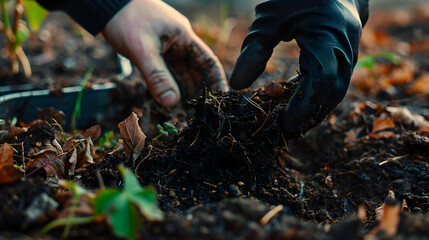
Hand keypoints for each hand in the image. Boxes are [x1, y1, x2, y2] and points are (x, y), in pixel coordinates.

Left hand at [102, 0, 228, 106]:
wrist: (105, 4)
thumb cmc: (125, 19)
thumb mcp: (143, 50)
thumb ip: (157, 77)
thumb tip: (172, 103)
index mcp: (184, 37)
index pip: (208, 62)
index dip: (217, 82)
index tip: (221, 100)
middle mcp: (179, 42)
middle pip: (196, 70)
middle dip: (200, 90)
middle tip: (202, 112)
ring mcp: (167, 46)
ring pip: (181, 71)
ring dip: (184, 89)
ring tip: (189, 110)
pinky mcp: (155, 50)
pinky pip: (167, 70)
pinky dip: (169, 83)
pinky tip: (170, 97)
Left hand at [229, 0, 368, 137]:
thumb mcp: (269, 18)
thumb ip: (254, 49)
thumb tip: (237, 85)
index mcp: (329, 36)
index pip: (321, 82)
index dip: (304, 108)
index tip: (284, 126)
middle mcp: (345, 47)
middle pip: (333, 92)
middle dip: (311, 115)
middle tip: (287, 132)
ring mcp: (349, 52)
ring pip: (336, 90)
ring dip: (314, 108)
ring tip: (290, 124)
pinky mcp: (345, 55)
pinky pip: (334, 81)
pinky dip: (316, 95)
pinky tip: (298, 104)